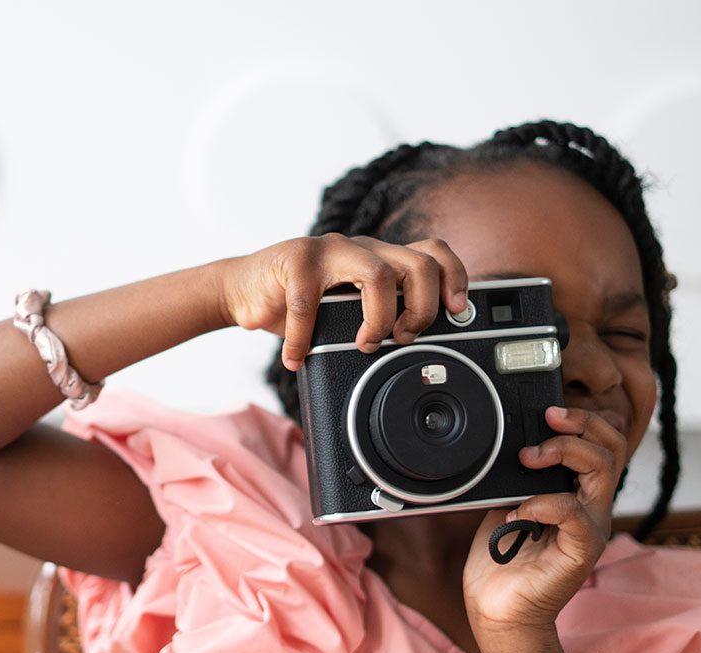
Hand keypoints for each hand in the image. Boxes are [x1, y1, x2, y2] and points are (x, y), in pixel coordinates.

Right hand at [218, 233, 469, 370]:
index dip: (454, 278)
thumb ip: (377, 320)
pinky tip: (296, 357)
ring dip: (378, 318)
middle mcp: (362, 248)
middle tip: (402, 338)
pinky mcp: (294, 258)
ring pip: (378, 273)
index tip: (457, 312)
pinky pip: (308, 300)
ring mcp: (329, 249)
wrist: (244, 291)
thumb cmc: (299, 306)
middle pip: (417, 263)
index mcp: (380, 259)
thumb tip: (415, 355)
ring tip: (364, 344)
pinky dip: (303, 338)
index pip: (433, 253)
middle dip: (421, 309)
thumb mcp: (346, 314)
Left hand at [462, 405, 626, 637]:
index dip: (583, 419)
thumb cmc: (500, 561)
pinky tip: (518, 512)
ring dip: (564, 452)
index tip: (547, 410)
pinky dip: (544, 502)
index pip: (601, 443)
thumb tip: (508, 444)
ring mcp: (590, 528)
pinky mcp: (581, 551)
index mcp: (576, 492)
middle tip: (546, 421)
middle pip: (612, 446)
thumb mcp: (504, 502)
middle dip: (581, 423)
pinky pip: (575, 512)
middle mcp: (590, 507)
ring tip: (530, 458)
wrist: (497, 610)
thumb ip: (515, 476)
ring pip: (602, 469)